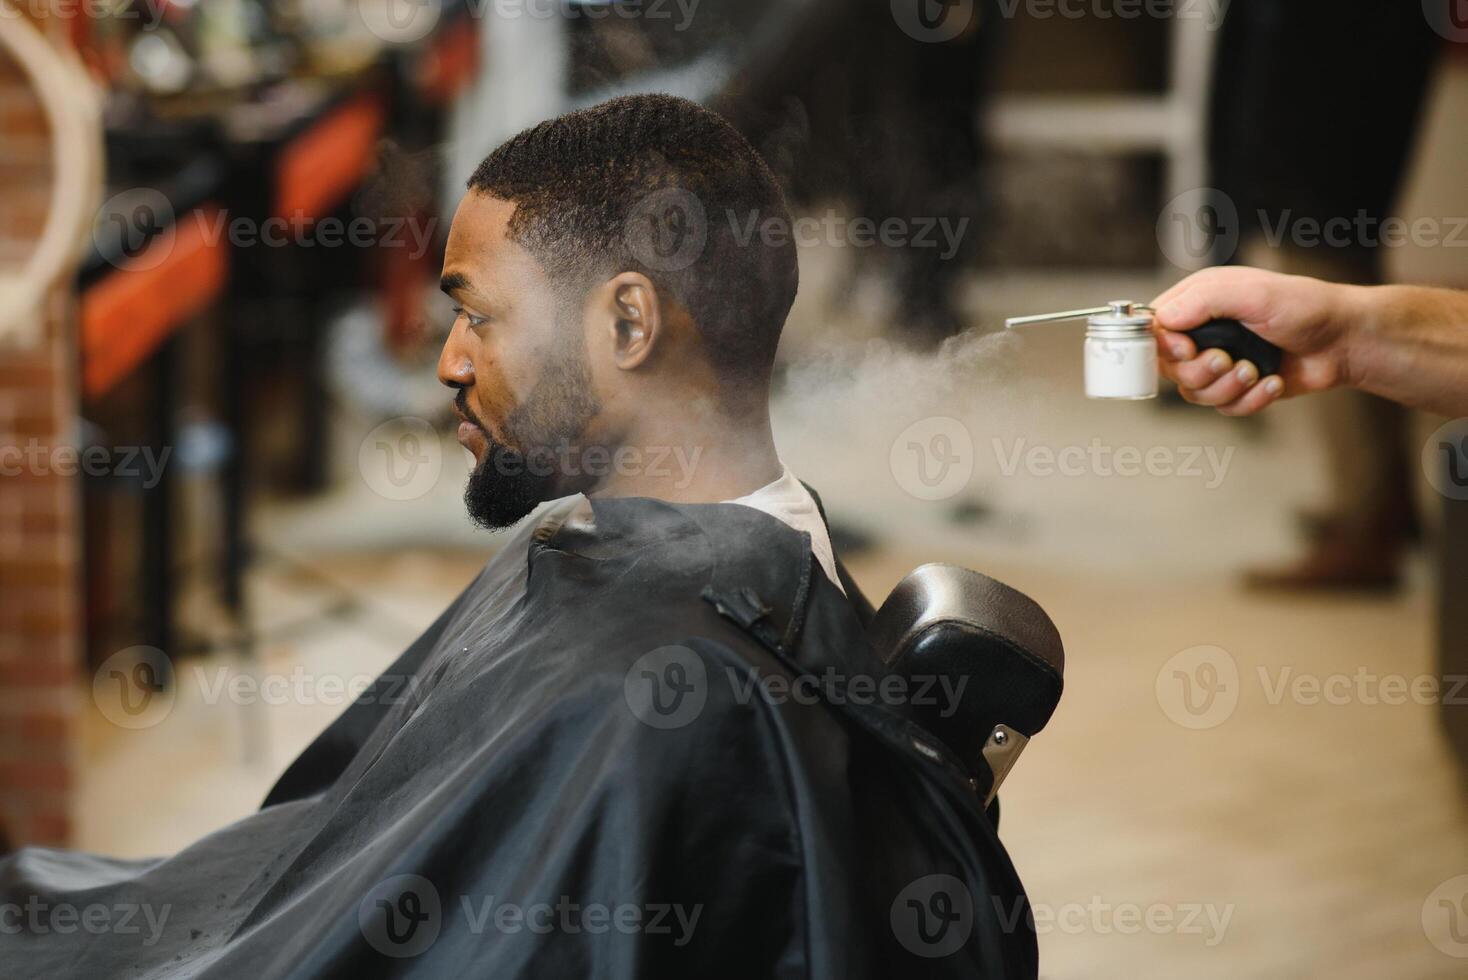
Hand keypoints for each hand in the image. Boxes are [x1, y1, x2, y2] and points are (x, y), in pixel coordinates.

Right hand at [1151, 266, 1359, 415]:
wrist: (1344, 341)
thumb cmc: (1304, 307)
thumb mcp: (1251, 293)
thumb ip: (1203, 301)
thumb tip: (1162, 321)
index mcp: (1199, 301)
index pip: (1155, 328)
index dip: (1163, 346)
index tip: (1188, 351)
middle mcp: (1204, 332)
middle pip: (1169, 368)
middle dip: (1200, 372)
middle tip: (1229, 361)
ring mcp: (1220, 362)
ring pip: (1193, 393)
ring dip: (1227, 388)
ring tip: (1256, 371)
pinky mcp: (1237, 387)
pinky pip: (1223, 408)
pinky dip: (1249, 400)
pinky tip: (1272, 383)